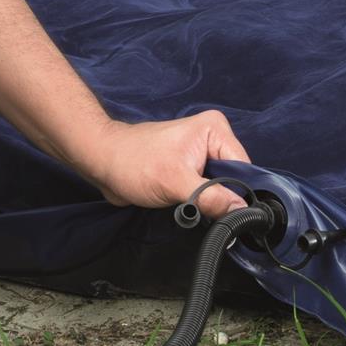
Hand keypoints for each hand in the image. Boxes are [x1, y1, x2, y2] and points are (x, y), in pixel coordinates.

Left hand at [72, 110, 250, 216]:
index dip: (239, 193)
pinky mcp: (189, 168)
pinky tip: (186, 205)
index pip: (242, 167)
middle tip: (203, 211)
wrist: (102, 164)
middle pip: (233, 177)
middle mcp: (211, 137)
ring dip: (208, 202)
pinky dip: (199, 201)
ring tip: (190, 207)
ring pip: (220, 187)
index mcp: (215, 129)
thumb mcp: (176, 183)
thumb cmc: (133, 163)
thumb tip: (240, 211)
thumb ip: (211, 197)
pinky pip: (205, 189)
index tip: (232, 215)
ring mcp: (200, 153)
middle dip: (221, 198)